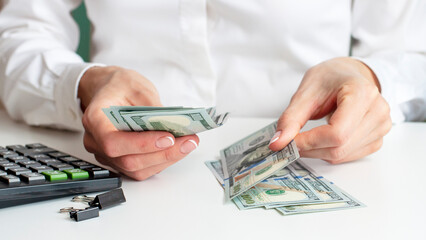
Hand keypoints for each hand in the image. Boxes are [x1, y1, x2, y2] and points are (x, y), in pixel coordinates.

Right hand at [78, 66, 198, 179]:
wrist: (108, 90)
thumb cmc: (119, 86)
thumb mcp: (137, 86)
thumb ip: (152, 107)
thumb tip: (174, 125)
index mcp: (95, 119)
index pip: (113, 142)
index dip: (141, 144)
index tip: (168, 138)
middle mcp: (96, 142)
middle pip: (128, 160)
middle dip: (163, 153)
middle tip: (189, 141)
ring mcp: (106, 155)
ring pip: (136, 169)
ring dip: (166, 159)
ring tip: (188, 144)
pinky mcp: (119, 161)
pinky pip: (140, 169)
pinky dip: (161, 161)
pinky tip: (177, 148)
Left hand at [269, 57, 391, 163]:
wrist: (348, 75)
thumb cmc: (330, 78)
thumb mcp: (306, 92)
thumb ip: (291, 118)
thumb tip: (278, 143)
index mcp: (363, 93)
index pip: (337, 132)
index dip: (309, 141)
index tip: (288, 141)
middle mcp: (378, 111)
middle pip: (339, 146)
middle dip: (309, 148)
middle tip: (290, 141)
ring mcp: (381, 127)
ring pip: (342, 155)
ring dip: (317, 152)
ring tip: (306, 137)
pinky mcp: (377, 139)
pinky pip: (348, 156)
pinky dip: (328, 152)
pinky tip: (322, 138)